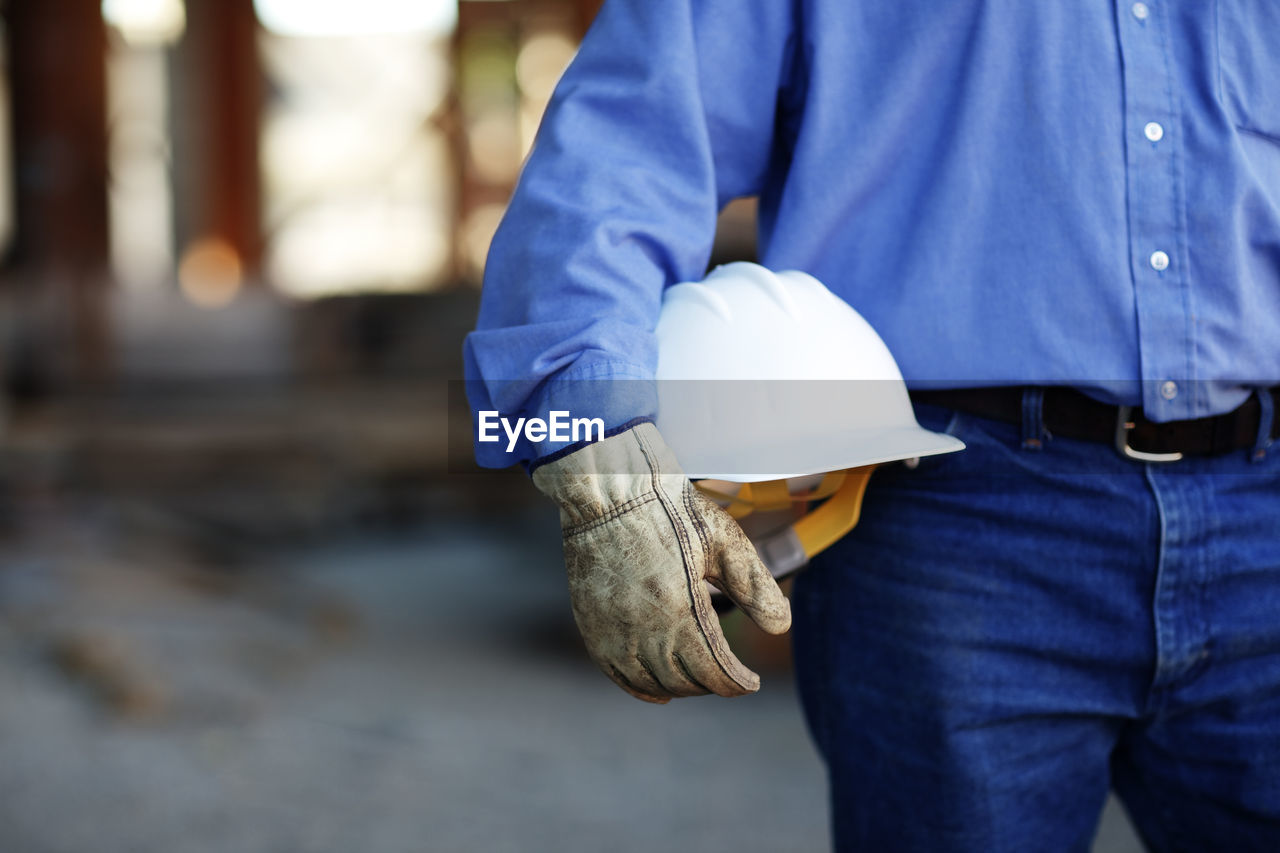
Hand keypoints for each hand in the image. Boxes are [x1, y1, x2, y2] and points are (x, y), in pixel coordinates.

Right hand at [532, 422, 790, 702]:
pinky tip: (660, 690)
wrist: (609, 489)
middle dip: (714, 685)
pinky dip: (642, 688)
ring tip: (700, 680)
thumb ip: (755, 587)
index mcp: (681, 610)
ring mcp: (613, 631)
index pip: (717, 672)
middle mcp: (644, 629)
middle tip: (730, 676)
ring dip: (682, 688)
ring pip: (654, 683)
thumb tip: (782, 628)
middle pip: (687, 681)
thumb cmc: (671, 508)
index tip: (752, 682)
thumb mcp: (724, 540)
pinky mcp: (592, 625)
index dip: (739, 683)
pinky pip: (618, 674)